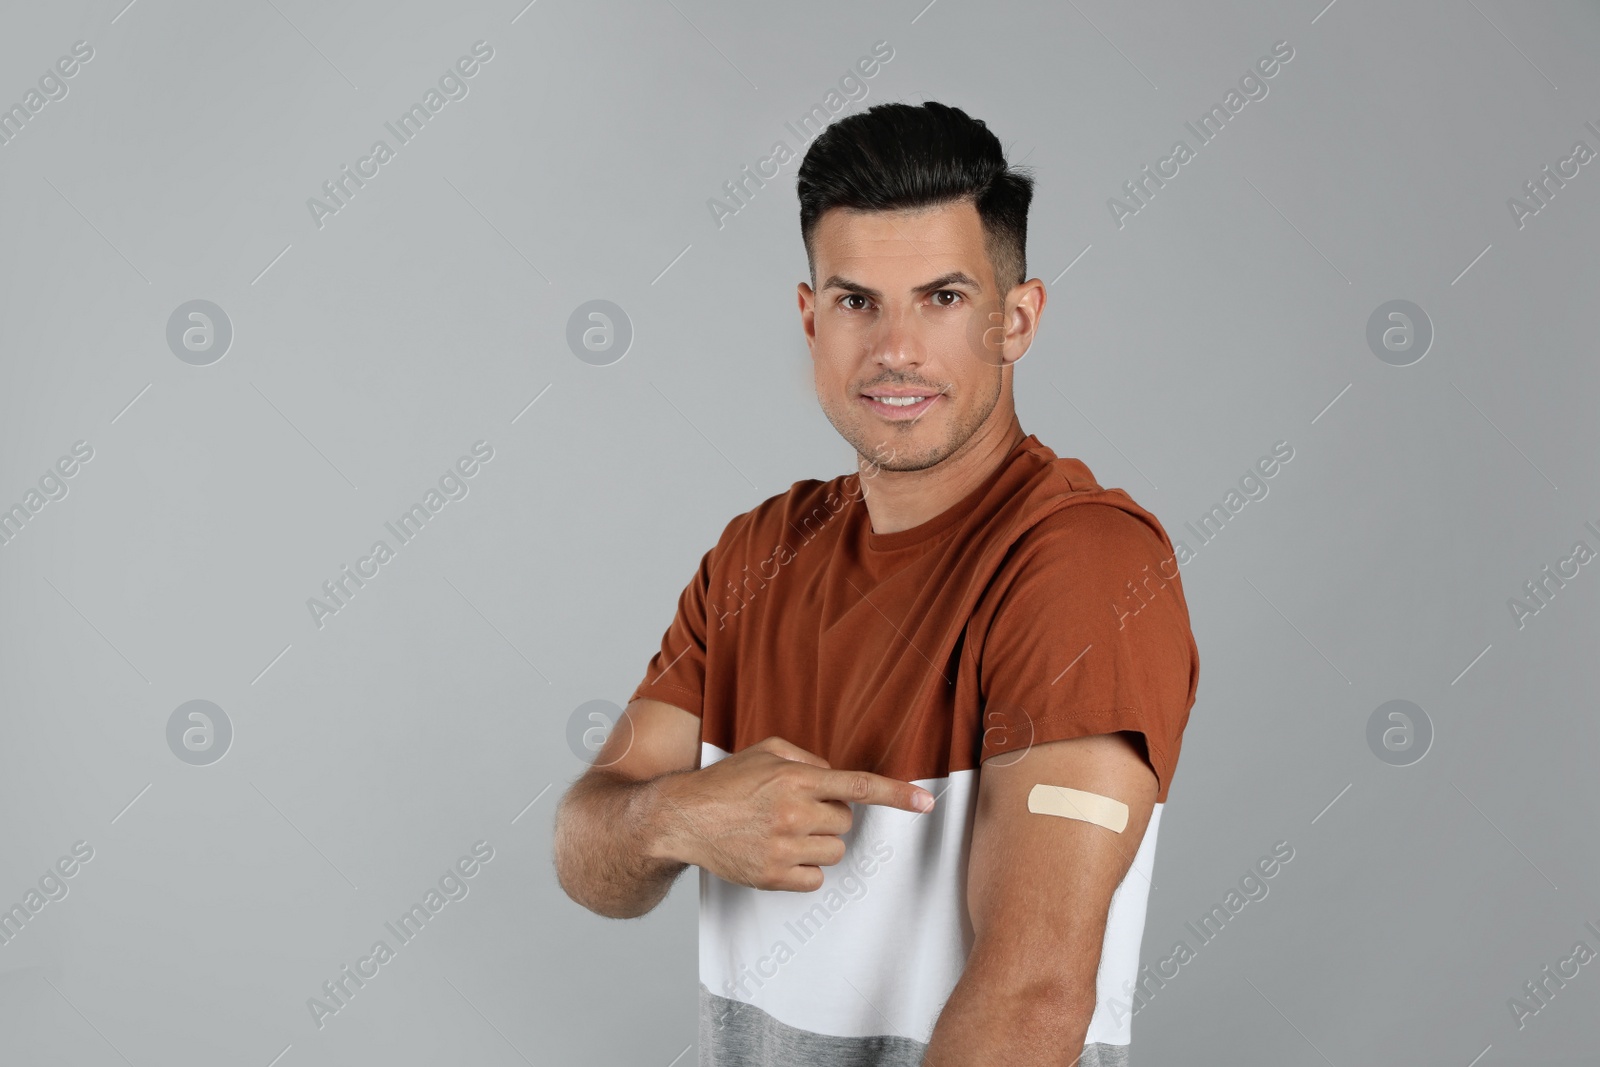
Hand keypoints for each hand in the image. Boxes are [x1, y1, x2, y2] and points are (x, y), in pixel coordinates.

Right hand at [653, 736, 934, 891]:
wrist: (681, 818)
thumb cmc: (725, 782)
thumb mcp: (765, 751)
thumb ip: (806, 759)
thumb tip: (835, 776)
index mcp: (794, 779)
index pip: (858, 786)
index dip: (897, 794)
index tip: (927, 802)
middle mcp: (791, 813)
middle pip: (846, 823)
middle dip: (829, 817)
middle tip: (797, 811)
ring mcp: (781, 848)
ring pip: (834, 852)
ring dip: (818, 843)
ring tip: (784, 832)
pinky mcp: (771, 877)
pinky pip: (815, 879)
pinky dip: (804, 869)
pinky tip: (778, 854)